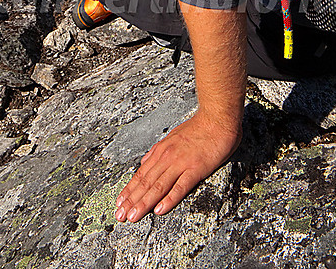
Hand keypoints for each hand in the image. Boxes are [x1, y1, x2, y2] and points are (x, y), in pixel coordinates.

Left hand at [114, 110, 241, 222]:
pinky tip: (160, 210)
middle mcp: (167, 157)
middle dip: (131, 201)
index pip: (141, 174)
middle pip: (145, 182)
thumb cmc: (198, 127)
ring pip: (158, 186)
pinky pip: (180, 187)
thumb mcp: (172, 136)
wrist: (217, 118)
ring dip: (144, 203)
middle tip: (120, 216)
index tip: (119, 203)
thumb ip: (158, 151)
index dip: (129, 190)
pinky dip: (169, 199)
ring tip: (132, 216)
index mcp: (161, 150)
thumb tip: (144, 163)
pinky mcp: (196, 169)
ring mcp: (181, 163)